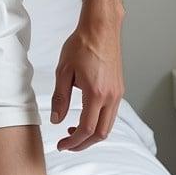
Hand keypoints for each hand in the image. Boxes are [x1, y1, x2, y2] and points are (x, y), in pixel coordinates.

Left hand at [51, 12, 124, 150]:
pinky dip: (99, 122)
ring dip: (92, 133)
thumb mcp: (63, 71)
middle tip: (67, 144)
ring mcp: (118, 93)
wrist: (100, 29)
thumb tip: (56, 120)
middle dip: (84, 143)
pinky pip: (111, 114)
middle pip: (101, 133)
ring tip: (73, 131)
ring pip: (109, 125)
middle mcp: (111, 97)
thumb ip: (60, 98)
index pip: (87, 128)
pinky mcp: (119, 89)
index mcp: (97, 94)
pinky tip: (85, 116)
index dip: (73, 141)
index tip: (61, 145)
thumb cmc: (81, 45)